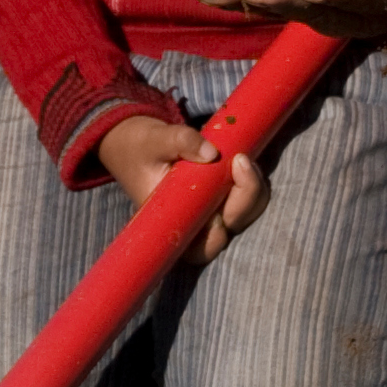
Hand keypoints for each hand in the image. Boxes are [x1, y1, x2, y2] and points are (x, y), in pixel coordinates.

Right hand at [96, 115, 267, 264]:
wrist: (133, 140)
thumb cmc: (141, 146)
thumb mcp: (156, 139)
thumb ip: (182, 141)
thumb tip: (212, 153)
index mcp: (171, 221)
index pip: (201, 247)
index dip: (219, 231)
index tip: (219, 202)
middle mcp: (193, 223)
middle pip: (231, 229)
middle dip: (246, 197)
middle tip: (240, 160)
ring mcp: (209, 210)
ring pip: (246, 214)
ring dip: (253, 188)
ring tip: (242, 157)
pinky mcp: (219, 195)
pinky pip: (246, 197)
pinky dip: (252, 181)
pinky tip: (243, 158)